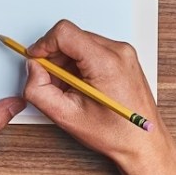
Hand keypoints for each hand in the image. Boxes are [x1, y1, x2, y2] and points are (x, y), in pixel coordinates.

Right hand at [24, 20, 175, 174]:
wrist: (143, 142)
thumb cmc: (114, 133)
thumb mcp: (66, 116)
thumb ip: (39, 90)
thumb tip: (33, 68)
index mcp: (105, 62)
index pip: (65, 32)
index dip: (44, 44)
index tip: (36, 59)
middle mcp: (118, 51)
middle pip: (72, 37)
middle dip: (55, 58)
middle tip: (54, 84)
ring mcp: (124, 52)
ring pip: (81, 42)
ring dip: (68, 62)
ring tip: (71, 90)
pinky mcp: (124, 57)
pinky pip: (93, 50)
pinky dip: (81, 64)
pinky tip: (83, 87)